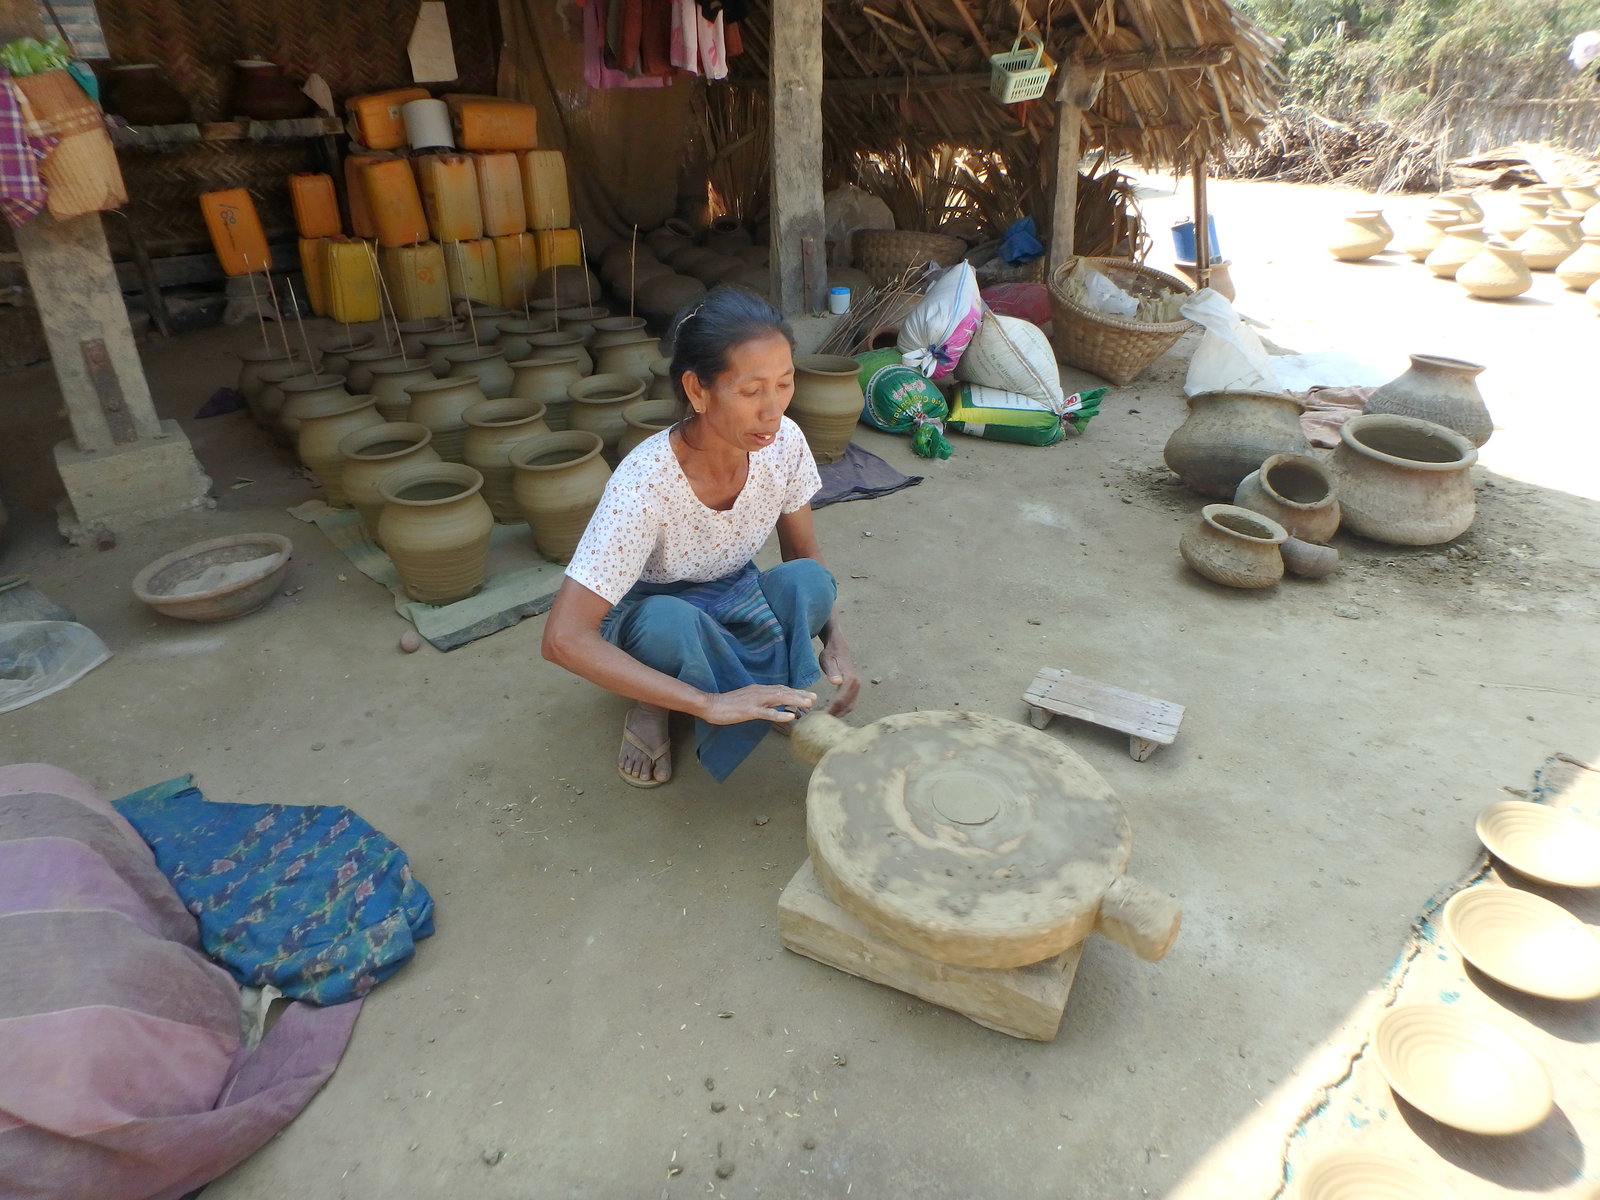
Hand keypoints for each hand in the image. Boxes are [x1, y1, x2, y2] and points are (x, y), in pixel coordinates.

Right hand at [699, 684, 815, 726]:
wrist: (710, 704)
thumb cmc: (727, 704)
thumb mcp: (746, 700)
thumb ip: (760, 701)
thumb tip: (773, 706)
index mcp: (759, 689)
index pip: (780, 689)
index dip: (795, 691)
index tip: (807, 694)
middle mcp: (759, 692)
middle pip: (783, 691)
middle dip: (800, 694)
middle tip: (814, 697)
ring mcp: (755, 701)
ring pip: (779, 699)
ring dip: (795, 701)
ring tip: (808, 704)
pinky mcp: (749, 711)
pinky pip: (767, 713)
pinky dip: (780, 714)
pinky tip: (791, 716)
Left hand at [819, 633, 858, 716]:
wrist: (838, 647)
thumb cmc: (831, 653)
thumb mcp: (828, 660)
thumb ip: (832, 671)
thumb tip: (837, 682)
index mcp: (850, 679)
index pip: (841, 700)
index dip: (831, 710)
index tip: (821, 717)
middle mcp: (856, 685)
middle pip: (846, 705)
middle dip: (835, 715)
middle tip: (822, 723)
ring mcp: (856, 687)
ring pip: (849, 706)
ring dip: (839, 714)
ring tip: (826, 720)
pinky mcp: (853, 689)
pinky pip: (849, 703)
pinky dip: (841, 710)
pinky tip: (832, 713)